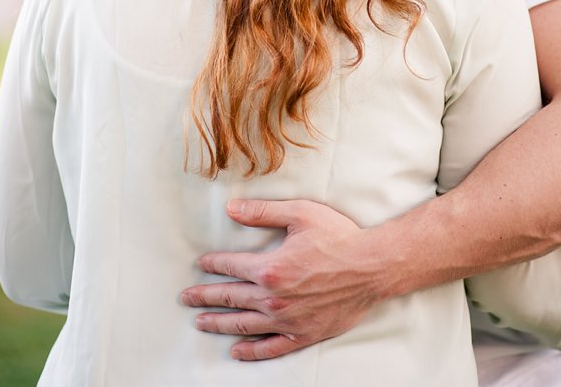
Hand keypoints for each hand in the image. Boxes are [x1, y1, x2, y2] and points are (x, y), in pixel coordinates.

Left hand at [179, 199, 382, 360]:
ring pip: (243, 325)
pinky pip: (270, 348)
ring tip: (201, 322)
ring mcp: (286, 320)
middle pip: (229, 298)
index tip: (203, 264)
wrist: (373, 266)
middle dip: (205, 296)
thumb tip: (231, 209)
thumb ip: (264, 212)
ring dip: (218, 324)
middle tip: (187, 298)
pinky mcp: (303, 334)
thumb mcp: (302, 214)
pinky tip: (236, 351)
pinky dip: (251, 351)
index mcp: (270, 268)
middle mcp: (273, 298)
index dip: (214, 264)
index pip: (231, 266)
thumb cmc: (341, 238)